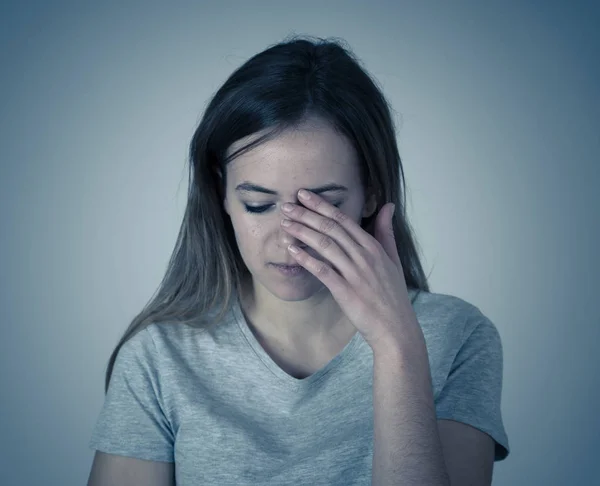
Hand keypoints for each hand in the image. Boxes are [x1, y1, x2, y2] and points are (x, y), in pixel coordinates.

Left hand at [280, 189, 424, 352]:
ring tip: (285, 224)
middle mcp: (364, 256)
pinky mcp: (346, 291)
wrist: (396, 328)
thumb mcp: (393, 259)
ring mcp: (355, 274)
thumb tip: (388, 205)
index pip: (343, 220)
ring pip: (325, 246)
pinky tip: (292, 251)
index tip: (304, 195)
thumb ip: (387, 232)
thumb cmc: (392, 295)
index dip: (322, 206)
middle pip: (331, 228)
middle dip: (307, 214)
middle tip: (286, 205)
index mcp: (373, 247)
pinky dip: (307, 259)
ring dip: (303, 232)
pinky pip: (323, 271)